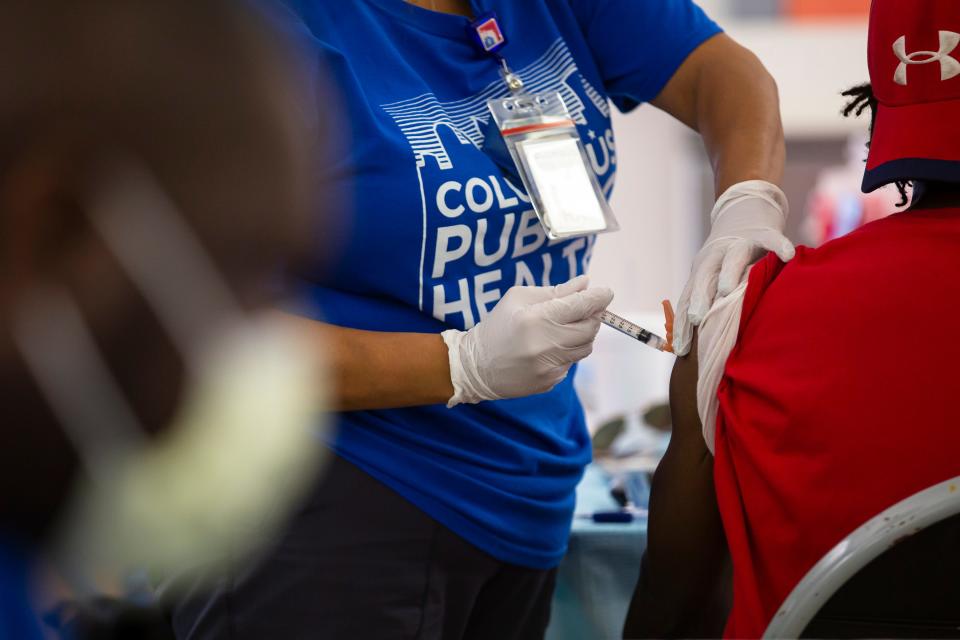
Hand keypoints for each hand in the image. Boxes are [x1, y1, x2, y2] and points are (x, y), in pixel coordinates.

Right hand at [442, 275, 613, 406]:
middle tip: (583, 309)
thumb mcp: (519, 298)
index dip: (599, 297)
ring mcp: (549, 367)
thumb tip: (585, 284)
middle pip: (591, 327)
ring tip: (562, 329)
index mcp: (536, 318)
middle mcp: (546, 344)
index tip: (606, 292)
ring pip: (586, 347)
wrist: (476, 366)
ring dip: (582, 335)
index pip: (582, 305)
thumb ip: (555, 291)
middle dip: (592, 315)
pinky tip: (547, 349)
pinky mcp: (550, 382)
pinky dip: (567, 352)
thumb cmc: (497, 326)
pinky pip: (572, 362)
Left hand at [673, 180, 793, 355]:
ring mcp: (740, 243)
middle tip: (697, 318)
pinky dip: (779, 245)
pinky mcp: (764, 234)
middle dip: (700, 297)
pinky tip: (787, 255)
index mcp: (701, 270)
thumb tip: (696, 347)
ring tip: (727, 290)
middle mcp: (716, 256)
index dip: (683, 321)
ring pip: (734, 257)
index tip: (681, 346)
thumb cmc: (726, 259)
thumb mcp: (711, 278)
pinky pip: (772, 239)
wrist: (743, 215)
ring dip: (729, 273)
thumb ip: (707, 304)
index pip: (689, 297)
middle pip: (705, 276)